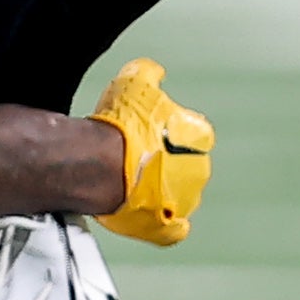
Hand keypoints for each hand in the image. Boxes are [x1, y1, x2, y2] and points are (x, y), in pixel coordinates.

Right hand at [89, 57, 213, 244]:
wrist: (101, 164)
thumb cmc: (121, 125)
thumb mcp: (133, 82)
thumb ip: (149, 74)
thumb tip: (154, 70)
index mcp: (198, 137)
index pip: (192, 132)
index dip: (168, 130)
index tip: (149, 129)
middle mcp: (198, 171)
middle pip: (185, 165)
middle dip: (165, 162)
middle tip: (136, 155)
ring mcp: (183, 201)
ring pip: (176, 196)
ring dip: (159, 190)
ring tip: (130, 182)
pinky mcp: (165, 226)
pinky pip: (170, 229)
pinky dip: (162, 225)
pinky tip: (149, 216)